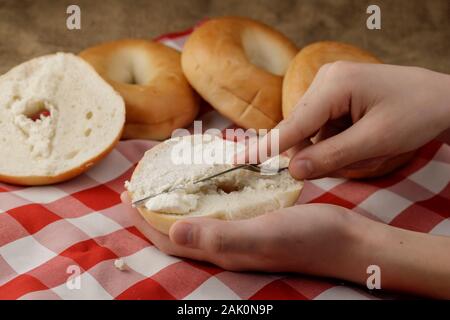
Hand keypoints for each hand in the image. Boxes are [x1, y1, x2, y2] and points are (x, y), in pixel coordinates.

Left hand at [121, 192, 368, 276]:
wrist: (346, 241)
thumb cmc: (307, 239)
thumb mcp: (261, 236)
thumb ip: (217, 236)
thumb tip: (170, 231)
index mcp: (222, 252)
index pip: (170, 239)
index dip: (144, 220)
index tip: (126, 195)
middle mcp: (226, 247)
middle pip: (178, 231)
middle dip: (155, 210)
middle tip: (140, 185)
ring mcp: (241, 236)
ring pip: (197, 220)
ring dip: (177, 203)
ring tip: (166, 181)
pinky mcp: (255, 224)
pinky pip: (219, 211)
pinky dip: (205, 197)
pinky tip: (209, 181)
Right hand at [240, 63, 449, 178]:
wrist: (443, 98)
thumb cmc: (415, 115)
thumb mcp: (375, 141)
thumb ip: (330, 157)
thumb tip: (293, 170)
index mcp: (334, 85)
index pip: (293, 124)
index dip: (267, 146)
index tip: (239, 160)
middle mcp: (325, 79)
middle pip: (301, 128)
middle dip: (318, 151)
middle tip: (353, 160)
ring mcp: (329, 85)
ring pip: (311, 130)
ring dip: (330, 147)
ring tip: (366, 146)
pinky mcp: (335, 93)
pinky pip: (322, 126)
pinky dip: (335, 140)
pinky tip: (360, 138)